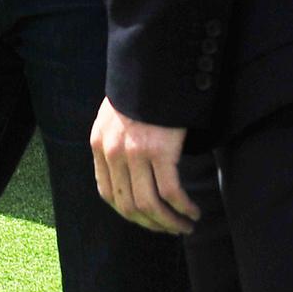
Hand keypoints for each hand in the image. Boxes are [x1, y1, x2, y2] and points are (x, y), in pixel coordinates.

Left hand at [91, 97, 196, 233]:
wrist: (155, 62)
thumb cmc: (142, 88)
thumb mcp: (116, 114)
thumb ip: (115, 142)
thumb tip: (129, 173)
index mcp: (99, 144)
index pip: (109, 194)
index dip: (130, 214)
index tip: (148, 220)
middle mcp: (112, 152)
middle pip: (130, 205)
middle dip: (153, 224)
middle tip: (171, 229)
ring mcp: (135, 152)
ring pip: (151, 205)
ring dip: (170, 222)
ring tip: (186, 226)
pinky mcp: (160, 150)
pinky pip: (171, 192)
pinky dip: (183, 208)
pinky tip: (193, 211)